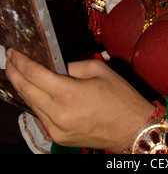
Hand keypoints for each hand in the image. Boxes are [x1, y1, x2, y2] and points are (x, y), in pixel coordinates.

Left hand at [6, 49, 153, 151]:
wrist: (132, 128)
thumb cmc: (121, 98)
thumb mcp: (99, 70)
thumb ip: (73, 66)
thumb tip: (58, 67)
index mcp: (68, 93)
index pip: (34, 74)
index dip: (20, 61)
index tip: (13, 52)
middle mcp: (58, 113)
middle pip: (26, 91)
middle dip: (14, 73)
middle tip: (9, 60)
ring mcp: (57, 129)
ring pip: (31, 105)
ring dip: (23, 88)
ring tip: (17, 73)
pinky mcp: (60, 137)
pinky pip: (41, 116)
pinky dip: (35, 102)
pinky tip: (34, 91)